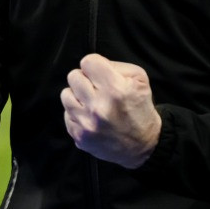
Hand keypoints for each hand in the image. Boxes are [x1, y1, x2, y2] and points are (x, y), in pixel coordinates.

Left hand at [60, 54, 161, 168]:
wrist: (143, 146)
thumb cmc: (140, 109)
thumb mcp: (139, 80)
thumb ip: (115, 66)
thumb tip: (93, 65)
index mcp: (115, 90)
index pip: (88, 62)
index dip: (95, 65)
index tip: (100, 74)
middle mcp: (98, 107)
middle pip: (74, 76)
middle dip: (85, 80)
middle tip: (96, 89)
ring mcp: (87, 123)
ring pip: (66, 94)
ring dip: (78, 96)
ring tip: (92, 103)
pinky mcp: (79, 136)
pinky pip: (67, 114)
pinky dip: (77, 114)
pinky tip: (90, 117)